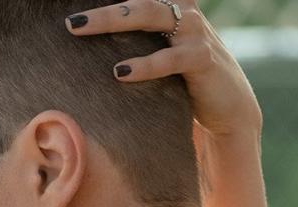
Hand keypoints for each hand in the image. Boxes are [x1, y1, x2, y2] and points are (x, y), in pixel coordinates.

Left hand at [67, 0, 261, 137]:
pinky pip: (169, 58)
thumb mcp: (160, 51)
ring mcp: (194, 32)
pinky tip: (120, 72)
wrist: (228, 106)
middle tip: (69, 20)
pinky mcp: (202, 59)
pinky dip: (144, 65)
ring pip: (149, 16)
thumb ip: (135, 37)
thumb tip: (88, 37)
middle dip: (101, 9)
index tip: (76, 3)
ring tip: (79, 29)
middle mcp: (183, 11)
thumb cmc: (184, 78)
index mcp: (172, 4)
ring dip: (111, 20)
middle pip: (136, 1)